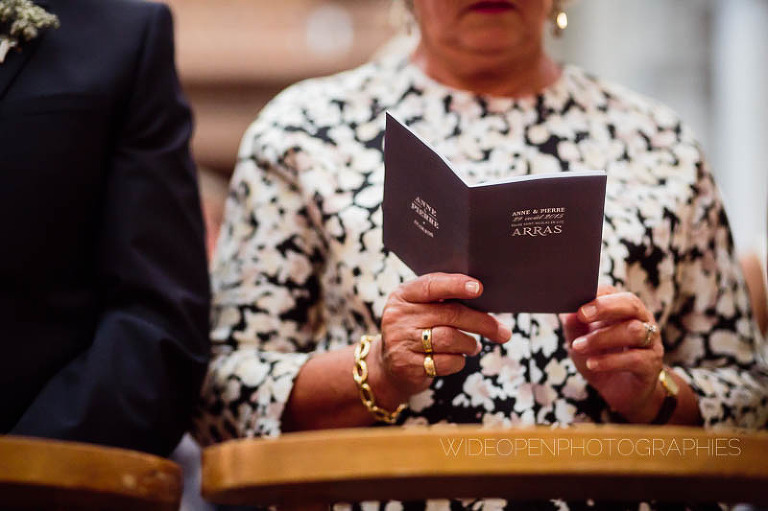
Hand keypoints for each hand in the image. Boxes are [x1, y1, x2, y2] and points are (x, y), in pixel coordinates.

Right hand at [372, 273, 511, 405]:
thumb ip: (443, 300)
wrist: (389, 367)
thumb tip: (485, 299)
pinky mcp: (406, 365)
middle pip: (449, 314)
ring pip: (449, 339)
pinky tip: (457, 358)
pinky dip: (459, 360)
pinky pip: (445, 362)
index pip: (431, 285)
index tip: (478, 288)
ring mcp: (400, 341)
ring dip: (469, 344)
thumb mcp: (421, 309)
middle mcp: (398, 316)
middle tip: (503, 332)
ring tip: (473, 346)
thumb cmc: (417, 331)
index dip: (456, 285)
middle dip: (481, 322)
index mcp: (403, 295)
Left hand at [561, 286, 664, 422]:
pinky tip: (592, 364)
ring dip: (602, 338)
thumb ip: (573, 325)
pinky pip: (635, 359)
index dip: (595, 294)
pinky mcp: (651, 364)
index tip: (576, 300)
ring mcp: (650, 342)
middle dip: (604, 307)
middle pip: (630, 304)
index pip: (613, 292)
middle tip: (581, 315)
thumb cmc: (599, 357)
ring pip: (634, 331)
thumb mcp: (580, 341)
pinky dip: (610, 361)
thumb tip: (565, 310)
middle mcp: (641, 320)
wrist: (620, 392)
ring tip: (578, 346)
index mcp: (622, 309)